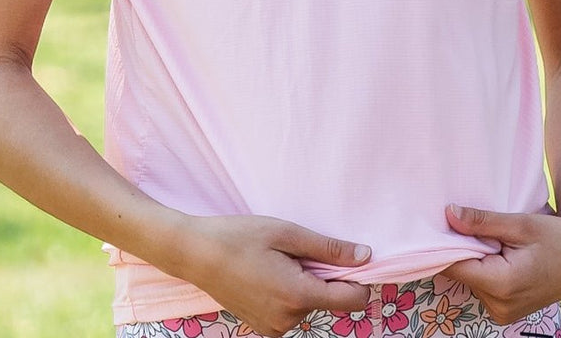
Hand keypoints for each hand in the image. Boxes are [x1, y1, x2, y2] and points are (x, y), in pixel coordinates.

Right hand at [169, 214, 372, 336]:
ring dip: (304, 283)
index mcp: (297, 295)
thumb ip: (328, 249)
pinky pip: (291, 311)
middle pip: (328, 299)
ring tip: (276, 261)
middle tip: (295, 251)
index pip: (350, 300)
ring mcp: (273, 328)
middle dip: (322, 275)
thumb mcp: (286, 233)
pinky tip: (267, 274)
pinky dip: (289, 293)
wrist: (195, 254)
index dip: (359, 279)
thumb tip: (365, 256)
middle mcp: (288, 320)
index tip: (351, 258)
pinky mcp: (263, 328)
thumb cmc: (239, 237)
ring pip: (309, 304)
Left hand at [442, 205, 560, 323]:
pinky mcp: (505, 311)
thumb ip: (482, 221)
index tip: (439, 222)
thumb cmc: (558, 237)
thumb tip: (448, 214)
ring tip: (495, 240)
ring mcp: (503, 313)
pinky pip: (482, 286)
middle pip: (461, 273)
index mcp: (502, 284)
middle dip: (463, 248)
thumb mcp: (520, 223)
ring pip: (471, 279)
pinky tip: (499, 252)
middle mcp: (499, 306)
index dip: (444, 244)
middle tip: (476, 225)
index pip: (454, 266)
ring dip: (475, 258)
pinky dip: (484, 268)